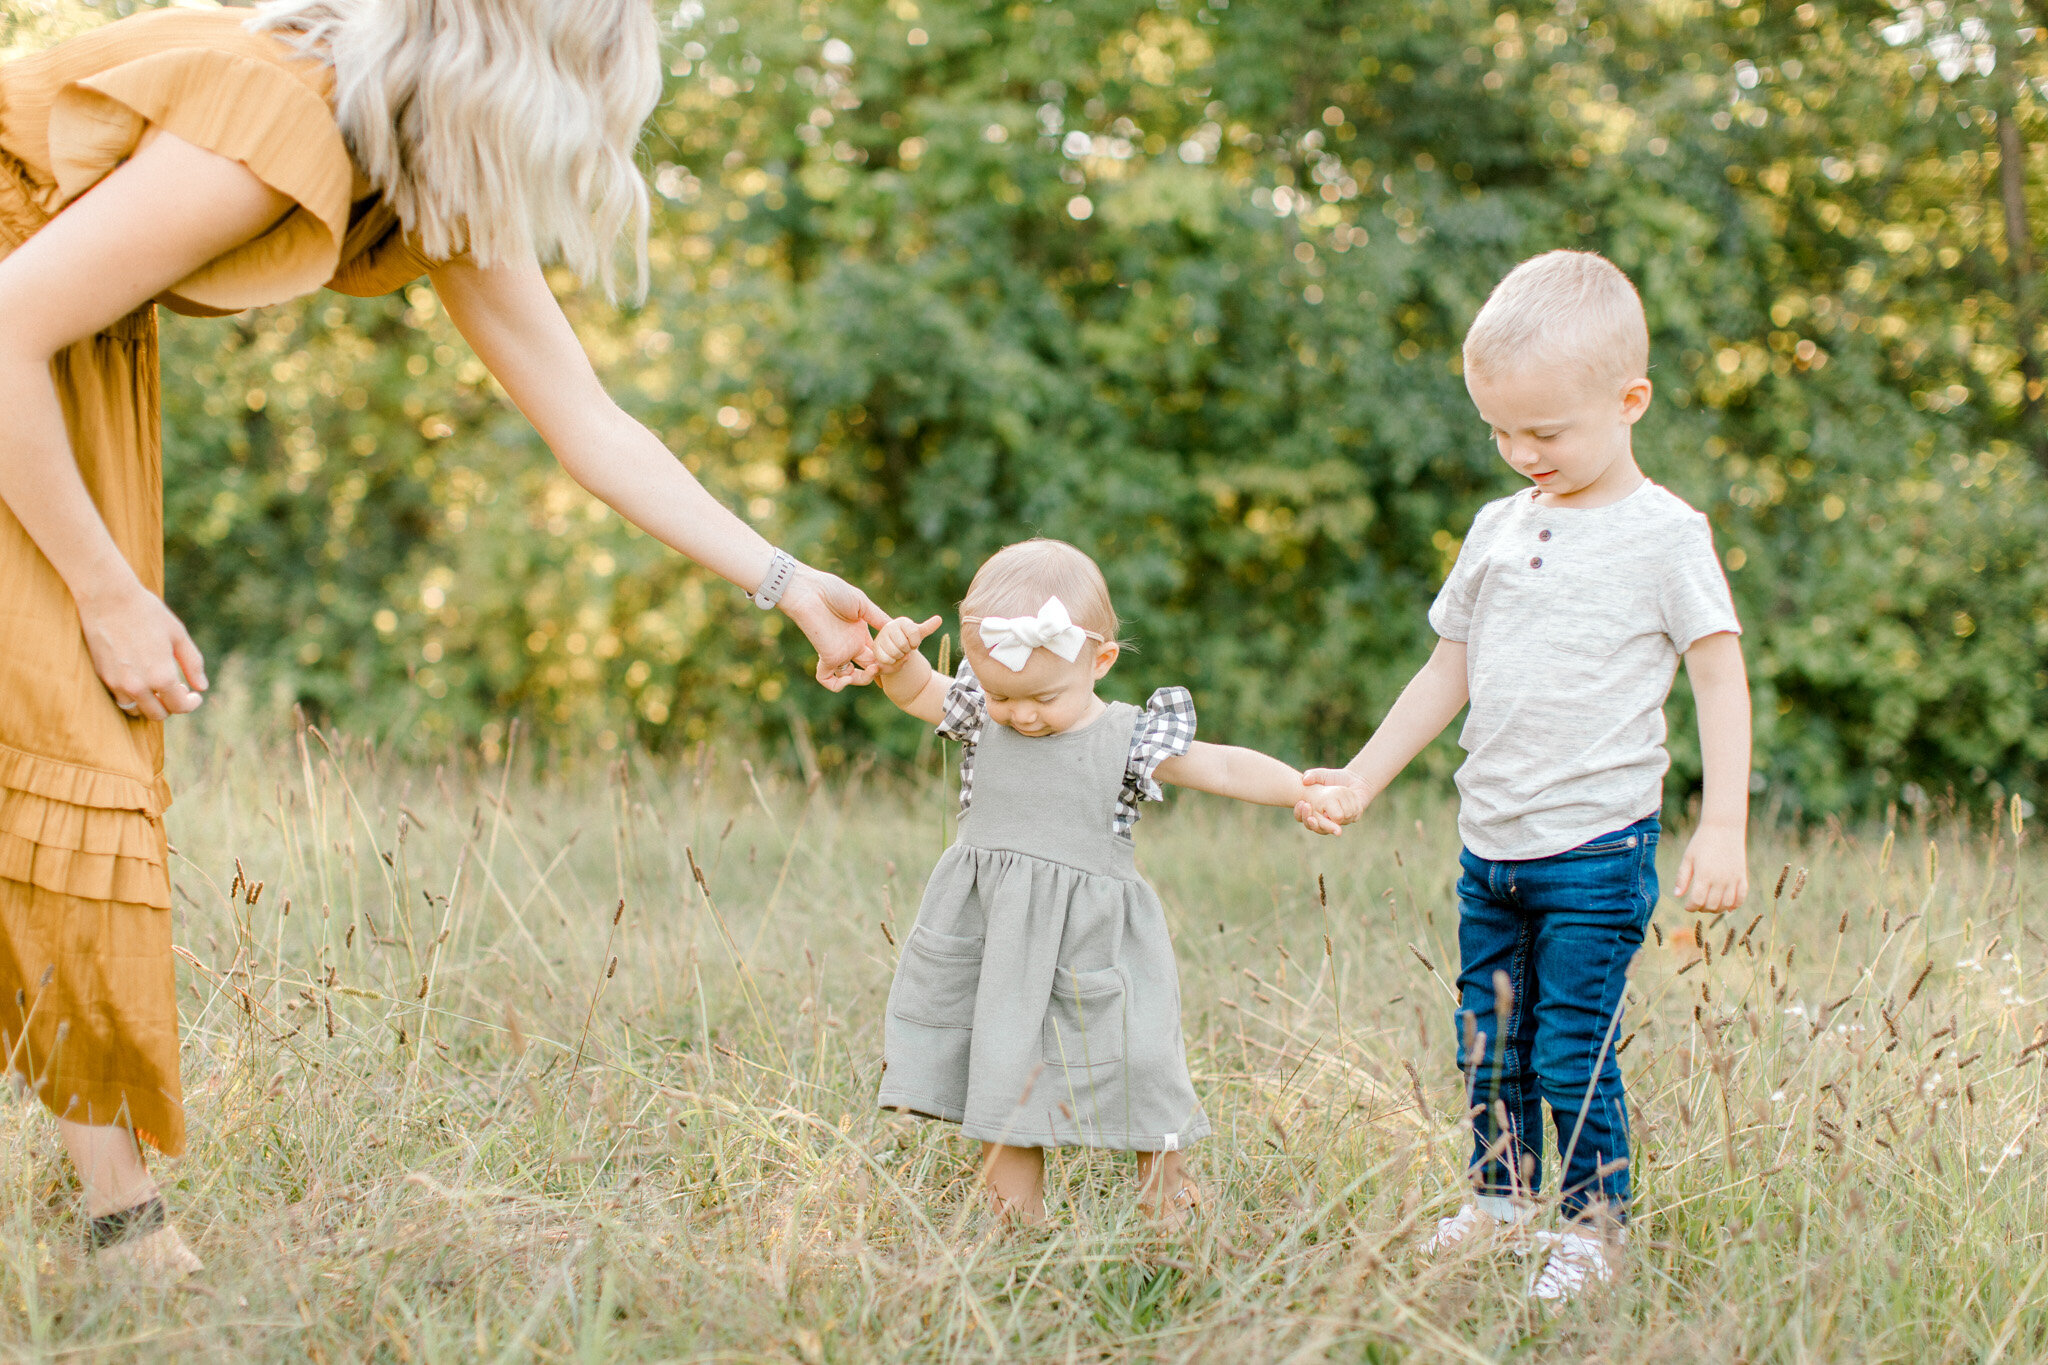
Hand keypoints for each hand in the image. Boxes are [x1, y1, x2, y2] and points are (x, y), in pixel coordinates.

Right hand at [76, 581, 207, 720]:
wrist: (108, 598)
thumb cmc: (148, 613)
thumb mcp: (178, 636)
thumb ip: (192, 664)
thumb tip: (202, 687)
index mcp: (162, 676)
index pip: (179, 706)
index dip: (190, 704)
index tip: (194, 696)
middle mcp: (138, 685)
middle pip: (157, 714)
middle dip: (170, 705)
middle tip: (177, 690)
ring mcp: (117, 683)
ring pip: (135, 710)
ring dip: (149, 704)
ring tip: (157, 686)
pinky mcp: (102, 676)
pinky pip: (119, 698)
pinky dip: (131, 696)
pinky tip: (139, 679)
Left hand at [779, 567, 889, 691]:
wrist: (810, 590)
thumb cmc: (833, 591)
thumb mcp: (863, 604)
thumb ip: (879, 618)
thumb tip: (899, 629)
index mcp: (860, 634)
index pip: (878, 654)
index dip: (890, 660)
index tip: (904, 659)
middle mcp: (851, 646)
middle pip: (869, 668)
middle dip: (883, 671)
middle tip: (893, 666)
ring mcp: (839, 653)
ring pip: (852, 678)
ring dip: (865, 679)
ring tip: (875, 668)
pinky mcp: (826, 656)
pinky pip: (828, 680)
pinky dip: (838, 685)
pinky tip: (848, 676)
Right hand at [873, 615, 942, 674]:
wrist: (895, 650)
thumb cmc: (908, 641)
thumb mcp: (919, 635)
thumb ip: (928, 627)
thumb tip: (939, 619)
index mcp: (902, 621)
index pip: (914, 633)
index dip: (915, 642)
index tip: (912, 642)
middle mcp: (889, 626)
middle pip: (903, 644)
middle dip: (906, 650)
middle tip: (904, 649)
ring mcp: (881, 637)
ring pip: (895, 652)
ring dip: (900, 657)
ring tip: (899, 652)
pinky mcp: (875, 648)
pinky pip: (887, 659)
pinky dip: (892, 662)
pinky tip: (892, 658)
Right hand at [1294, 768, 1369, 834]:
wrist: (1356, 780)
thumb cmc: (1335, 777)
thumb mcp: (1322, 774)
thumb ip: (1313, 775)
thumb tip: (1305, 780)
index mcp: (1314, 810)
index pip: (1302, 818)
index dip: (1300, 814)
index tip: (1303, 804)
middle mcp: (1325, 819)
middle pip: (1315, 828)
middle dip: (1313, 824)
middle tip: (1312, 818)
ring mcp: (1338, 821)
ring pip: (1330, 826)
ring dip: (1330, 817)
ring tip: (1328, 808)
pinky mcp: (1351, 818)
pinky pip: (1347, 819)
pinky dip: (1346, 810)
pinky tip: (1347, 802)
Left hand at [1674, 822, 1746, 913]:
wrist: (1724, 827)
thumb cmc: (1702, 841)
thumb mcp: (1688, 857)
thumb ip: (1682, 877)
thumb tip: (1677, 895)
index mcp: (1704, 875)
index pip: (1697, 901)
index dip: (1690, 907)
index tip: (1687, 905)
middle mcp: (1720, 879)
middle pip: (1711, 905)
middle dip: (1702, 908)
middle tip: (1697, 903)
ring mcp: (1733, 879)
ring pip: (1726, 905)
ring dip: (1717, 909)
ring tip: (1709, 904)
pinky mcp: (1742, 876)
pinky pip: (1741, 897)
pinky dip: (1735, 905)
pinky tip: (1727, 906)